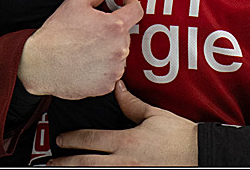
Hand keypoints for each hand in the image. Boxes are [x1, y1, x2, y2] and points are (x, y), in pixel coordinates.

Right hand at [18, 0, 143, 98]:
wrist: (39, 64)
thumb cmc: (56, 33)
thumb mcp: (75, 3)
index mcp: (114, 26)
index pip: (136, 11)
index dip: (131, 4)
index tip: (125, 4)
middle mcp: (119, 49)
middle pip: (126, 34)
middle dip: (113, 30)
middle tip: (94, 30)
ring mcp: (114, 69)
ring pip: (120, 54)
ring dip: (110, 50)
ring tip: (88, 48)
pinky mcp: (106, 85)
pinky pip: (112, 73)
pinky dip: (104, 68)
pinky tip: (87, 62)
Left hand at [48, 81, 197, 166]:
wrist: (199, 154)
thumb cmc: (179, 135)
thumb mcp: (155, 115)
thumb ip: (132, 104)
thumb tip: (117, 87)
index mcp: (127, 141)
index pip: (91, 140)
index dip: (73, 140)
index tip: (61, 140)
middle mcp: (123, 161)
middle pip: (85, 163)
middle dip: (65, 162)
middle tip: (50, 163)